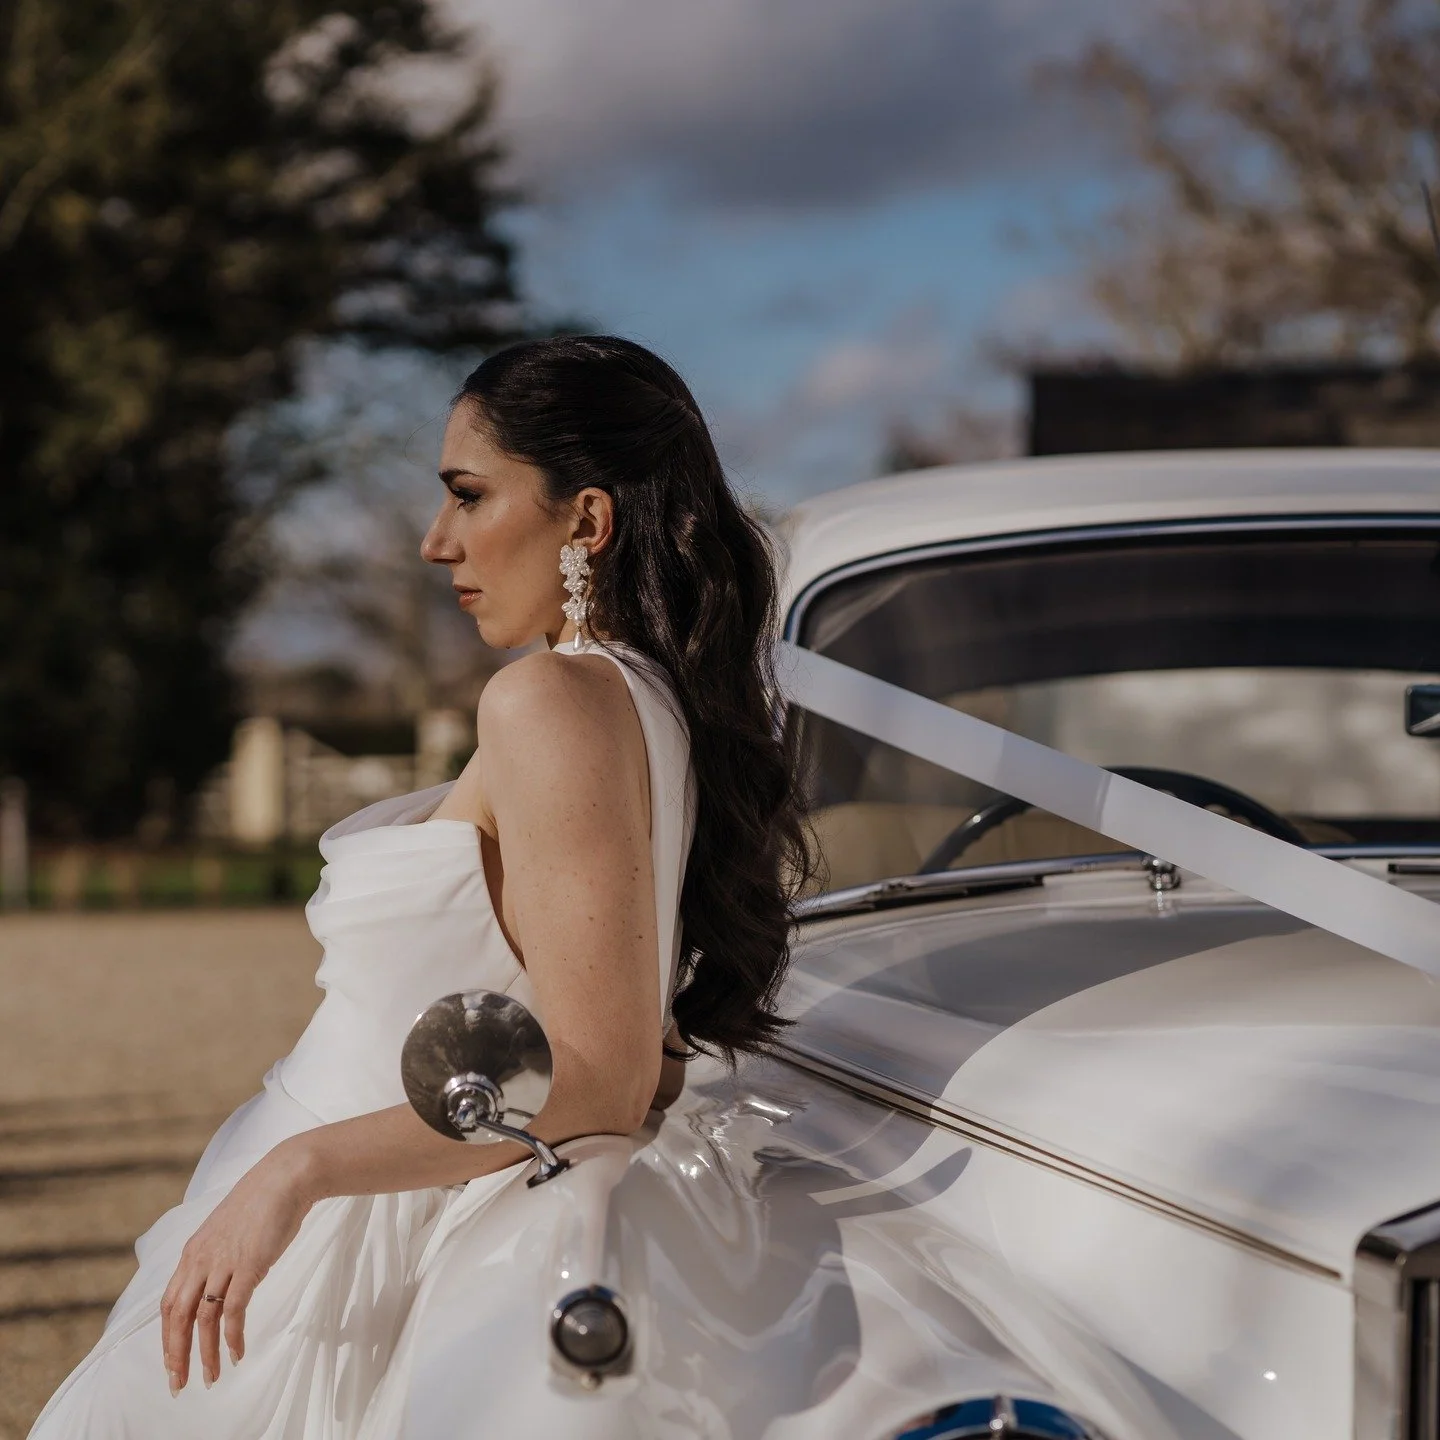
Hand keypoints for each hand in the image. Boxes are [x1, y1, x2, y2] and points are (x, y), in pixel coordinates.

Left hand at [159, 1139, 315, 1393]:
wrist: (286, 1177)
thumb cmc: (262, 1202)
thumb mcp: (228, 1230)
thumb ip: (216, 1256)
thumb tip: (218, 1283)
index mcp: (193, 1252)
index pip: (168, 1304)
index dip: (167, 1337)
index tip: (172, 1362)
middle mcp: (201, 1260)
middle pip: (177, 1317)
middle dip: (176, 1355)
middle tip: (178, 1385)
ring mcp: (224, 1263)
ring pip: (203, 1320)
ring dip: (205, 1353)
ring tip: (211, 1377)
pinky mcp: (249, 1266)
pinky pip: (234, 1311)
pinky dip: (233, 1337)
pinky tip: (237, 1353)